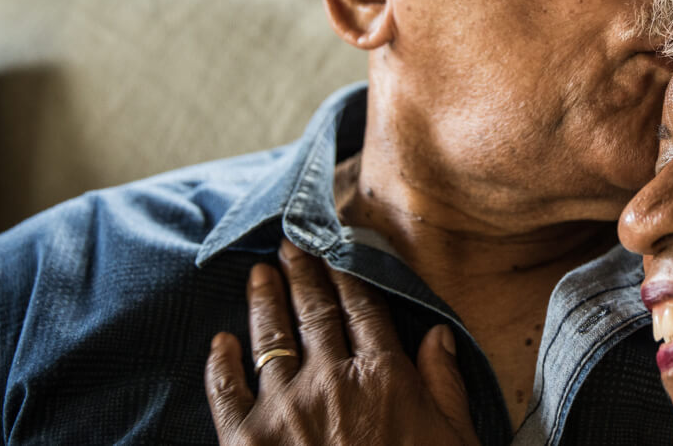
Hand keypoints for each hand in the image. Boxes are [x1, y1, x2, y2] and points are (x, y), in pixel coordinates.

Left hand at [204, 240, 479, 444]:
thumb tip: (438, 336)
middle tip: (289, 246)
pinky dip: (220, 363)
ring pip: (270, 341)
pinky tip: (218, 342)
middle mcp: (331, 381)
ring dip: (263, 303)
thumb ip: (445, 386)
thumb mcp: (455, 439)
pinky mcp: (244, 442)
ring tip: (258, 275)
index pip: (362, 309)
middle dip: (302, 274)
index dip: (345, 275)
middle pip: (314, 314)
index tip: (333, 249)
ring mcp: (284, 410)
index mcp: (384, 377)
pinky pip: (225, 392)